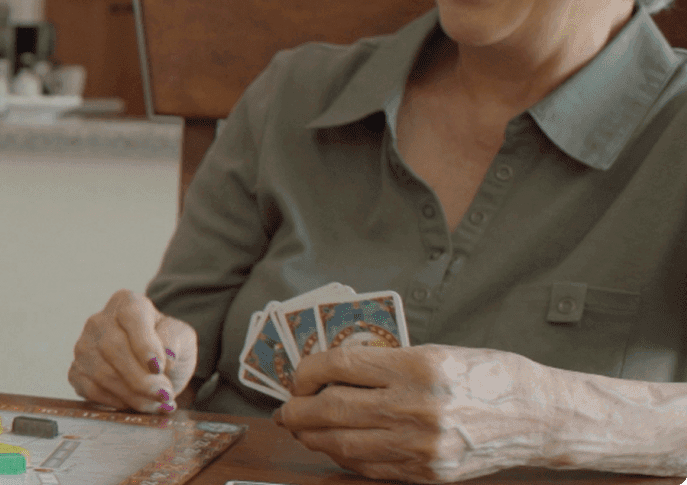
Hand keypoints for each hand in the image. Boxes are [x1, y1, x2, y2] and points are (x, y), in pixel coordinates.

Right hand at [69, 289, 197, 413]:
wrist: (155, 367)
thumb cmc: (168, 345)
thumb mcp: (181, 336)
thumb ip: (174, 340)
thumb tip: (166, 356)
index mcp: (127, 302)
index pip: (131, 317)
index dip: (144, 344)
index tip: (159, 367)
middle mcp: (100, 321)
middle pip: (113, 348)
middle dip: (140, 378)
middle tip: (163, 394)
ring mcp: (84, 347)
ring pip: (102, 373)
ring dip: (132, 395)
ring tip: (157, 403)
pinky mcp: (76, 372)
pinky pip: (91, 391)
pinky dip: (116, 402)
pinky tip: (136, 404)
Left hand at [273, 344, 557, 482]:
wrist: (538, 417)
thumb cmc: (488, 375)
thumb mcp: (435, 352)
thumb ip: (385, 363)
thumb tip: (336, 372)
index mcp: (417, 367)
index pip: (340, 366)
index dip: (308, 371)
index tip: (299, 374)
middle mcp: (416, 408)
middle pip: (334, 410)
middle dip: (299, 411)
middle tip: (287, 408)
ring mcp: (422, 447)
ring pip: (346, 445)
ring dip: (316, 438)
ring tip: (303, 429)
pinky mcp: (428, 474)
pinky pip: (371, 468)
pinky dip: (345, 458)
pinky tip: (335, 448)